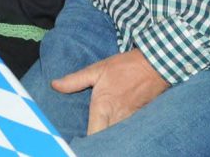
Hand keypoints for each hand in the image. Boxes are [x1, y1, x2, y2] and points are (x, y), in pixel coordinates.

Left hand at [52, 48, 168, 135]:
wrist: (155, 65)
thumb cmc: (125, 67)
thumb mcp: (97, 70)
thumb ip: (74, 80)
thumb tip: (55, 85)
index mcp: (103, 107)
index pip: (93, 134)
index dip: (85, 143)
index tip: (78, 144)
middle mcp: (117, 117)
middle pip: (105, 140)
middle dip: (97, 145)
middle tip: (87, 145)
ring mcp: (130, 120)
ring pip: (117, 138)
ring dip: (109, 140)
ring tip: (99, 143)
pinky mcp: (140, 120)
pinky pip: (128, 133)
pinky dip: (121, 136)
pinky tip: (115, 135)